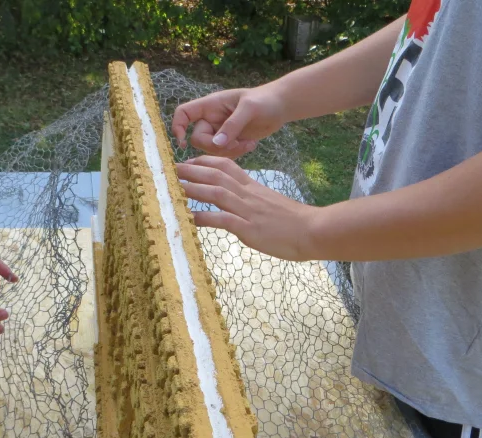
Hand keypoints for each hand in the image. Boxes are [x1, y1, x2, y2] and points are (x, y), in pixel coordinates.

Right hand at [172, 86, 286, 158]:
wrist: (281, 106)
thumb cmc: (265, 100)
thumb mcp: (249, 109)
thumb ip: (232, 126)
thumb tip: (216, 143)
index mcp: (211, 105)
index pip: (184, 113)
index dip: (178, 127)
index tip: (182, 142)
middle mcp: (211, 119)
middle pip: (198, 139)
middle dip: (215, 146)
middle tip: (236, 144)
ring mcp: (220, 131)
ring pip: (212, 150)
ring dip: (229, 151)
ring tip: (248, 143)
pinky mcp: (230, 141)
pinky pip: (224, 154)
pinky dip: (237, 153)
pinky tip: (251, 145)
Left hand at [176, 156, 319, 260]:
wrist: (312, 230)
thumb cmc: (293, 220)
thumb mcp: (269, 203)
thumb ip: (251, 200)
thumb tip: (236, 204)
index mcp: (252, 186)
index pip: (225, 165)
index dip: (203, 162)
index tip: (188, 162)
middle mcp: (247, 194)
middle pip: (215, 174)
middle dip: (190, 170)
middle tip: (168, 169)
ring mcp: (247, 210)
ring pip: (215, 192)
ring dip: (191, 189)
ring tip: (171, 188)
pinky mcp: (248, 228)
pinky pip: (221, 219)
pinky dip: (203, 217)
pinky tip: (188, 218)